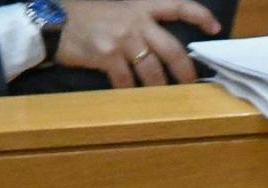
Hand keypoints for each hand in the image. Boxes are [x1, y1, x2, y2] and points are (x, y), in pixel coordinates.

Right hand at [58, 0, 223, 88]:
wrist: (51, 20)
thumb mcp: (116, 10)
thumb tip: (161, 47)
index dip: (200, 15)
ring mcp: (121, 39)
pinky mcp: (107, 56)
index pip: (178, 5)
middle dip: (186, 70)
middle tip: (191, 84)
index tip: (215, 28)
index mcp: (140, 7)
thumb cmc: (85, 17)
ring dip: (160, 86)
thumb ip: (139, 22)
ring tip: (164, 97)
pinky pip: (127, 81)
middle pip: (172, 49)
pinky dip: (131, 92)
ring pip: (153, 70)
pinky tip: (132, 98)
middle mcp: (135, 21)